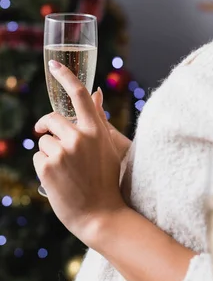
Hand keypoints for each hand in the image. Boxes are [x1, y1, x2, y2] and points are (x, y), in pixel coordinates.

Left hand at [33, 60, 126, 245]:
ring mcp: (63, 152)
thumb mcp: (107, 145)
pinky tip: (58, 180)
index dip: (66, 77)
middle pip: (52, 119)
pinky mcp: (48, 168)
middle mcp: (80, 137)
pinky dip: (44, 167)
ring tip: (65, 171)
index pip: (79, 95)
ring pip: (44, 141)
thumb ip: (98, 117)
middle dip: (46, 126)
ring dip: (49, 152)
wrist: (101, 215)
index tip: (54, 66)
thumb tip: (95, 92)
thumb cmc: (106, 178)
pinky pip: (38, 157)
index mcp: (96, 130)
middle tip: (45, 134)